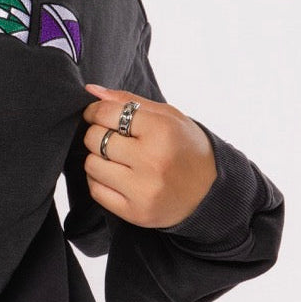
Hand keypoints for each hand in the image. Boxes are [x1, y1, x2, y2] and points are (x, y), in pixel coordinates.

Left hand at [80, 83, 216, 229]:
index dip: (95, 112)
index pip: (106, 113)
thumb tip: (90, 90)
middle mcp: (152, 161)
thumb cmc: (185, 148)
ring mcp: (143, 190)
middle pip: (95, 139)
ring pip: (91, 165)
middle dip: (97, 134)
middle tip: (112, 137)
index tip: (97, 115)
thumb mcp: (167, 116)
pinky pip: (95, 190)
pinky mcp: (135, 212)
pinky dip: (99, 180)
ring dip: (97, 158)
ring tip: (116, 158)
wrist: (210, 191)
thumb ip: (128, 101)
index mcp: (162, 131)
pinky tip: (117, 176)